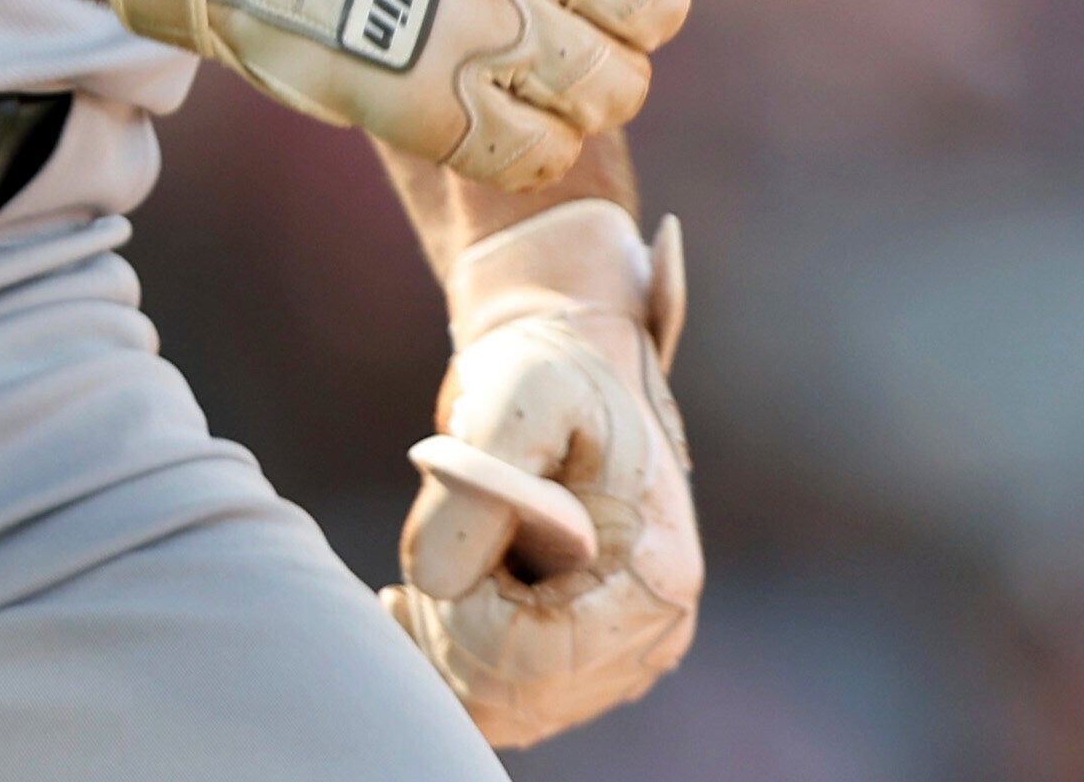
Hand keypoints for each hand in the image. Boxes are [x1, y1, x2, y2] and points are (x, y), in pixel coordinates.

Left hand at [383, 198, 701, 745]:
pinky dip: (449, 664)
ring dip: (445, 643)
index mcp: (656, 573)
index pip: (536, 654)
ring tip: (437, 562)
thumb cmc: (551, 376)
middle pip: (517, 692)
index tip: (439, 551)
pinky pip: (501, 707)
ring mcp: (623, 658)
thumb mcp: (516, 399)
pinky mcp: (585, 665)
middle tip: (434, 546)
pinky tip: (426, 602)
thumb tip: (434, 583)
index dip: (463, 615)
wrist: (574, 375)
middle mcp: (654, 634)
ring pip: (501, 708)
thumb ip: (475, 486)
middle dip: (449, 627)